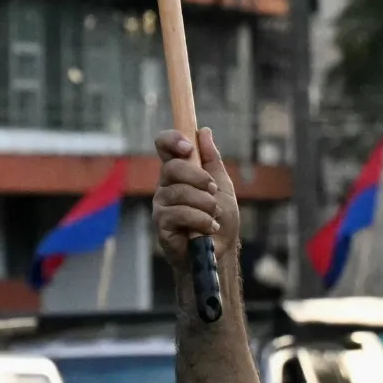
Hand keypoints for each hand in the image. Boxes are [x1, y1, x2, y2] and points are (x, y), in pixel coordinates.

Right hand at [152, 127, 239, 269]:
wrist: (221, 251)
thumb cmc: (220, 218)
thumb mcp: (221, 184)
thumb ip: (212, 159)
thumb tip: (204, 131)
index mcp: (178, 172)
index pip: (164, 146)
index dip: (172, 140)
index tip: (188, 147)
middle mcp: (165, 186)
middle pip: (172, 167)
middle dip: (199, 178)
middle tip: (213, 191)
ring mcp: (161, 205)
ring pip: (179, 192)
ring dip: (204, 203)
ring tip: (214, 215)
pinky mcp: (162, 225)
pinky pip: (179, 214)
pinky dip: (200, 220)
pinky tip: (209, 227)